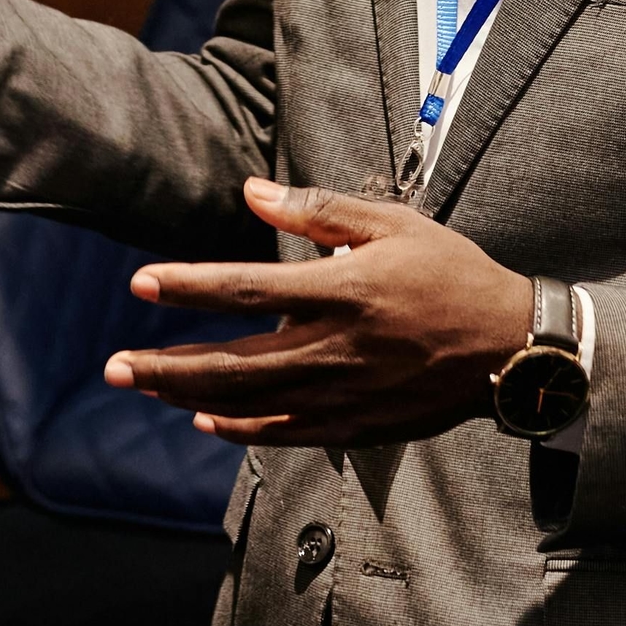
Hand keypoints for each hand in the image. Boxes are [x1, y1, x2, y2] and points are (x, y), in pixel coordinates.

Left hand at [106, 179, 536, 447]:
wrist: (510, 348)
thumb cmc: (452, 275)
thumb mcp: (393, 225)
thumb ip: (318, 210)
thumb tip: (252, 193)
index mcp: (344, 290)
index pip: (247, 289)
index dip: (189, 286)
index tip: (141, 282)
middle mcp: (336, 347)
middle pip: (233, 362)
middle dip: (166, 366)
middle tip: (114, 366)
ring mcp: (345, 393)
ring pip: (250, 403)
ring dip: (190, 397)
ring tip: (144, 387)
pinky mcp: (357, 424)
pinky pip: (286, 433)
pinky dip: (241, 430)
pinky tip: (206, 420)